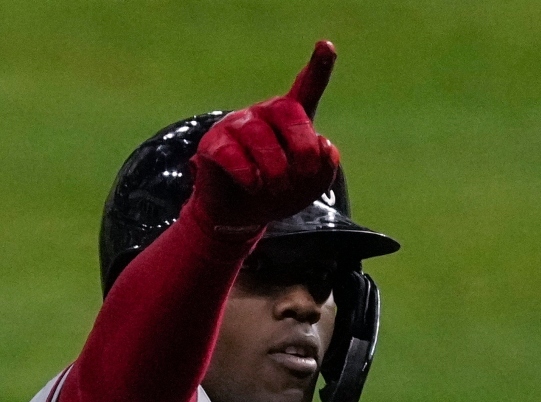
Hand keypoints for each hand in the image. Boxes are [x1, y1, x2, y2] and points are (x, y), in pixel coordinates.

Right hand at [186, 41, 341, 233]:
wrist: (239, 216)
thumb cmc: (277, 194)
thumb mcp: (308, 187)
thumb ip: (323, 167)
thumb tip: (322, 146)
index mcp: (292, 120)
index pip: (307, 87)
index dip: (318, 67)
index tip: (327, 46)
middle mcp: (265, 115)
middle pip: (288, 111)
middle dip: (302, 146)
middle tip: (303, 173)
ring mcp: (237, 125)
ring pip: (260, 136)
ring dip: (276, 170)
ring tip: (276, 188)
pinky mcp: (213, 144)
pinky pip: (232, 154)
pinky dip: (249, 176)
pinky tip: (254, 186)